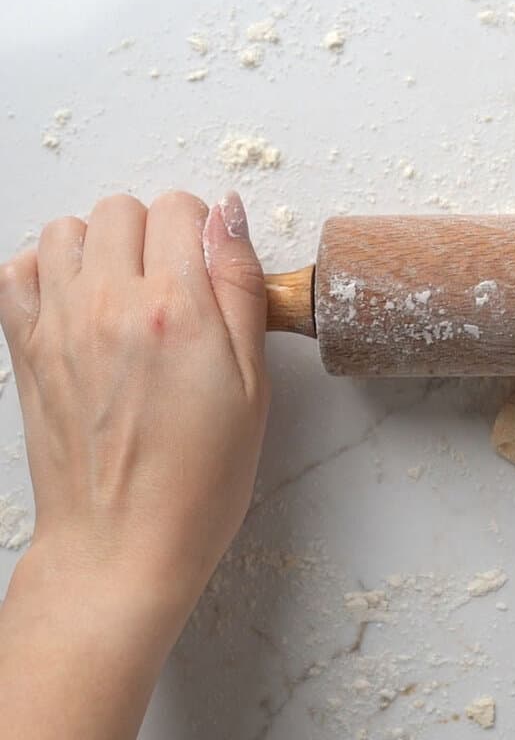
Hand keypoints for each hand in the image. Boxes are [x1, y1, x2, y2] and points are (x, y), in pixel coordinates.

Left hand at [0, 191, 268, 739]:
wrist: (123, 543)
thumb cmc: (198, 478)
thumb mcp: (254, 385)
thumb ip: (240, 289)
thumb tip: (229, 217)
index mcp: (175, 310)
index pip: (181, 209)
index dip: (205, 231)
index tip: (211, 267)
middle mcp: (109, 304)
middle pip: (121, 208)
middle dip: (154, 231)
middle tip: (174, 283)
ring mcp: (58, 323)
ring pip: (66, 228)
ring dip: (99, 245)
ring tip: (125, 291)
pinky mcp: (25, 348)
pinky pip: (17, 269)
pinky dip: (45, 270)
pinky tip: (78, 303)